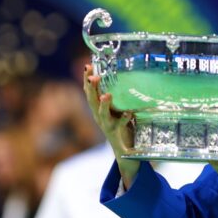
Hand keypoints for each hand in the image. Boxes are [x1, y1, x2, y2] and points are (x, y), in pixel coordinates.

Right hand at [83, 65, 139, 186]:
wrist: (124, 151)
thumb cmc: (120, 125)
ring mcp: (107, 125)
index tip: (88, 66)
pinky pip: (120, 126)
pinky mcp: (116, 133)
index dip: (87, 79)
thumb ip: (116, 97)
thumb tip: (120, 78)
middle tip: (94, 76)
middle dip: (92, 88)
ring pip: (103, 114)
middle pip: (92, 101)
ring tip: (107, 96)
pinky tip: (129, 113)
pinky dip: (124, 120)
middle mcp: (99, 116)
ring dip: (104, 105)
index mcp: (98, 109)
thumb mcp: (116, 109)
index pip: (89, 91)